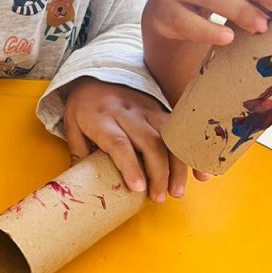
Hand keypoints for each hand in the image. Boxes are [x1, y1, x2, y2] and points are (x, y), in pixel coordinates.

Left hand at [63, 77, 191, 200]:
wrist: (96, 75)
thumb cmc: (84, 107)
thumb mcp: (72, 126)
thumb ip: (79, 153)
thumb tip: (84, 185)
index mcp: (101, 118)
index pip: (119, 142)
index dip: (130, 165)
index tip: (139, 187)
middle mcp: (127, 113)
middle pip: (149, 142)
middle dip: (158, 172)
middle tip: (159, 197)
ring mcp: (146, 110)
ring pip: (169, 137)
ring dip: (177, 166)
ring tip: (177, 191)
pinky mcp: (160, 110)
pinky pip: (179, 132)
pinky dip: (191, 152)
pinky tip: (199, 173)